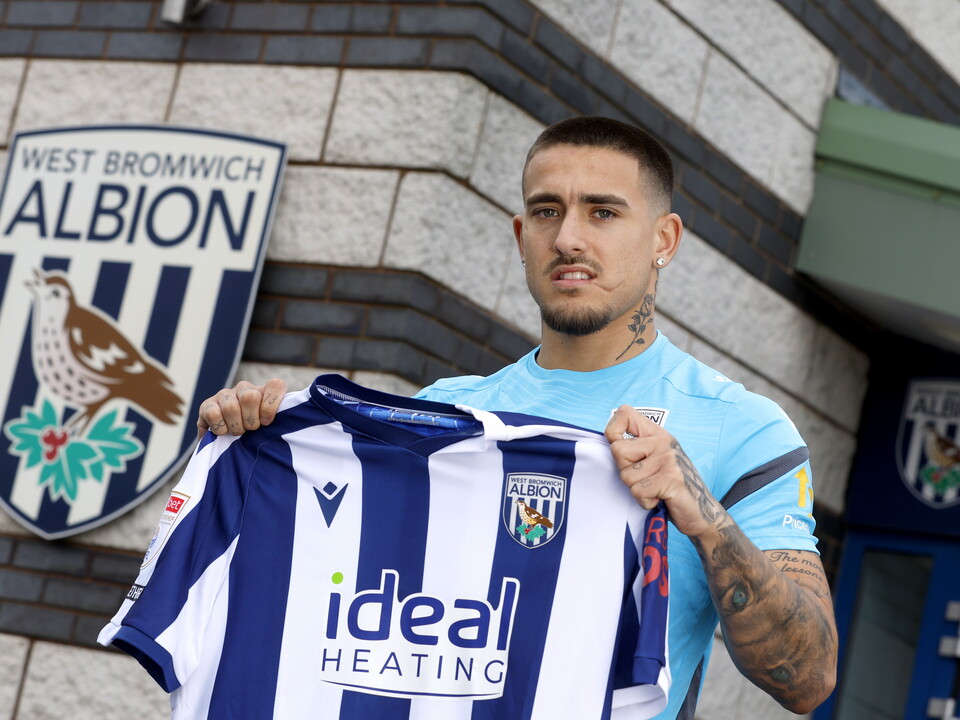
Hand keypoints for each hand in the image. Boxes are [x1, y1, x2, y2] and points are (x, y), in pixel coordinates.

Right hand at [196, 378, 287, 437]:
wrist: (227, 445)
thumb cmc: (255, 437)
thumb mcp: (271, 430)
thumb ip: (283, 422)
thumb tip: (302, 419)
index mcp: (264, 392)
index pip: (275, 385)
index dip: (271, 404)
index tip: (268, 422)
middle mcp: (245, 389)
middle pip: (250, 396)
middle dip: (251, 421)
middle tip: (250, 430)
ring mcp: (225, 395)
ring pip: (231, 406)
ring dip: (235, 427)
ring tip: (237, 433)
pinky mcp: (207, 404)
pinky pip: (214, 414)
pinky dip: (220, 428)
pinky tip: (223, 432)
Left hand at [604, 404, 725, 539]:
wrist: (701, 513)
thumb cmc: (672, 488)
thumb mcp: (656, 460)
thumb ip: (636, 449)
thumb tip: (609, 442)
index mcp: (658, 434)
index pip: (625, 413)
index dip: (613, 431)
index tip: (621, 450)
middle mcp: (664, 442)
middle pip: (617, 450)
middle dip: (625, 472)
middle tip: (646, 480)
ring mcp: (669, 459)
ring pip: (626, 476)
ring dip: (637, 490)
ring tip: (656, 490)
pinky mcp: (671, 479)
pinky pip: (638, 491)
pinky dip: (645, 502)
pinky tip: (661, 499)